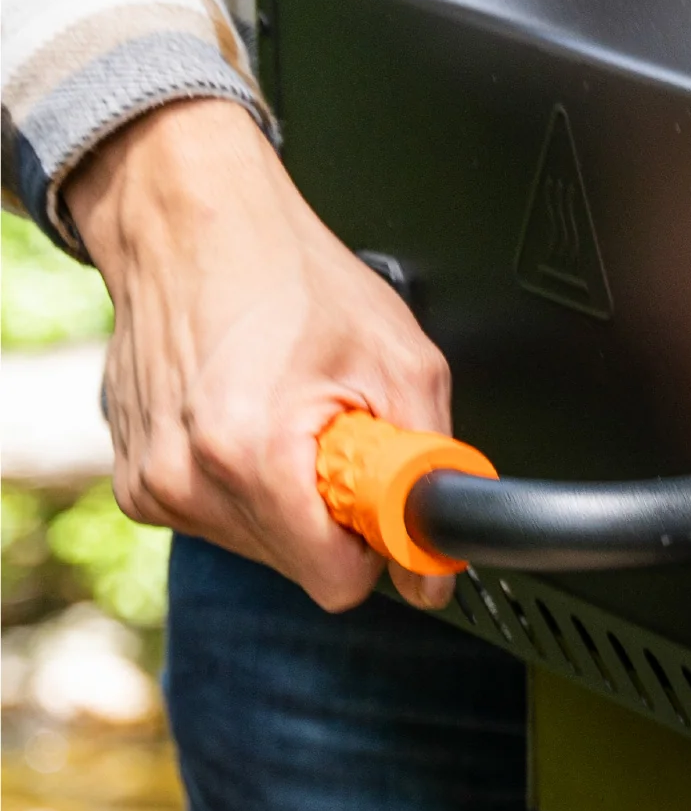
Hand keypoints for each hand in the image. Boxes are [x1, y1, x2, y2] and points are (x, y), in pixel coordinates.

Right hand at [66, 98, 457, 611]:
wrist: (194, 228)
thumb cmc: (290, 276)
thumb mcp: (401, 360)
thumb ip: (429, 466)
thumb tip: (435, 551)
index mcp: (250, 454)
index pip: (334, 582)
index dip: (379, 547)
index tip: (388, 505)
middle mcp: (186, 480)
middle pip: (299, 565)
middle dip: (334, 514)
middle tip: (340, 435)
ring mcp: (152, 485)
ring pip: (260, 547)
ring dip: (292, 497)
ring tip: (294, 416)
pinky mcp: (135, 483)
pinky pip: (218, 520)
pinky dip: (248, 486)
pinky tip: (253, 420)